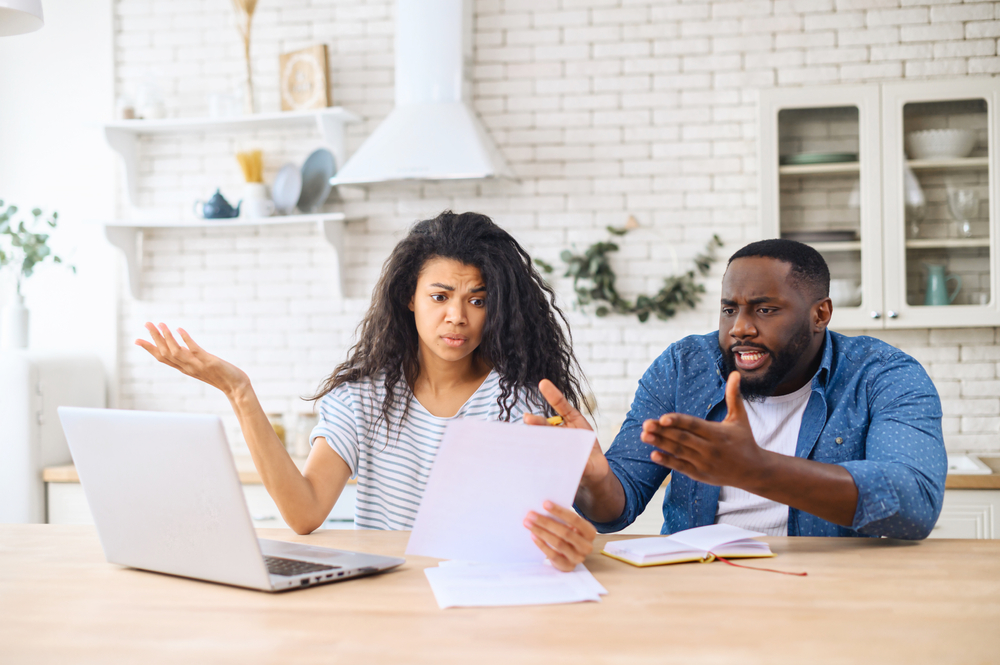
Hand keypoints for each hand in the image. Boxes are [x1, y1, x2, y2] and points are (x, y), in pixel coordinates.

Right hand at [135, 322, 249, 397]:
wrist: (236, 387)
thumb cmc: (220, 376)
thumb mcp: (200, 366)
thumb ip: (189, 358)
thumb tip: (179, 346)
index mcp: (184, 368)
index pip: (162, 358)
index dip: (149, 349)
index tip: (137, 340)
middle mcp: (188, 368)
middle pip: (165, 353)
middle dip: (155, 338)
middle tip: (147, 324)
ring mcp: (197, 365)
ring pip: (176, 352)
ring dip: (167, 337)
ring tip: (161, 324)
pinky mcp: (209, 362)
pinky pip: (194, 350)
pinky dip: (186, 340)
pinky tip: (180, 329)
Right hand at [524, 379, 608, 485]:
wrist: (590, 478)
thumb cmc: (591, 463)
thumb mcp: (594, 464)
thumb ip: (587, 465)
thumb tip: (581, 467)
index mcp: (574, 424)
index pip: (563, 407)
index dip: (553, 396)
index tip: (543, 384)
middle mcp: (561, 432)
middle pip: (547, 425)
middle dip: (537, 422)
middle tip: (527, 419)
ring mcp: (553, 444)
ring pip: (540, 439)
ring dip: (532, 439)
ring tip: (522, 439)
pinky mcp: (547, 458)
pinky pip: (538, 456)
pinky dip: (532, 456)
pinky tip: (525, 458)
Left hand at [524, 501, 596, 571]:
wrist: (571, 556)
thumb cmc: (569, 535)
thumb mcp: (571, 526)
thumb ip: (562, 518)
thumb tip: (544, 506)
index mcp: (590, 532)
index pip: (575, 519)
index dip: (559, 511)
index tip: (544, 504)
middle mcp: (586, 546)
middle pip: (565, 532)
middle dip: (546, 522)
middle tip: (531, 515)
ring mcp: (578, 558)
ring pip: (558, 543)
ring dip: (541, 532)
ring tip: (529, 524)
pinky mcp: (567, 566)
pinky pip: (553, 555)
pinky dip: (542, 544)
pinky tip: (533, 536)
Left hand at [640, 371, 764, 487]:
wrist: (754, 471)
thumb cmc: (745, 440)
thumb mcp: (740, 418)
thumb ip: (734, 396)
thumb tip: (734, 373)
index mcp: (718, 433)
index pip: (694, 425)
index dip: (678, 421)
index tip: (662, 418)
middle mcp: (710, 448)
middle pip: (683, 438)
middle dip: (663, 431)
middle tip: (645, 424)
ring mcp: (704, 463)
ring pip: (679, 452)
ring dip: (660, 444)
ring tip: (643, 435)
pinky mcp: (700, 475)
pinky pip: (681, 467)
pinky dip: (667, 461)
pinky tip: (653, 454)